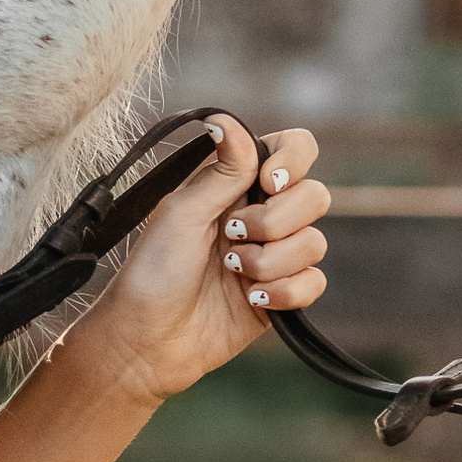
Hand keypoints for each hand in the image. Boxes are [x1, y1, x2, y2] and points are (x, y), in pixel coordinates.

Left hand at [74, 118, 329, 407]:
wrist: (146, 341)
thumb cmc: (153, 273)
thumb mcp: (182, 213)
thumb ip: (221, 171)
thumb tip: (226, 120)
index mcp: (237, 185)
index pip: (295, 148)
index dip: (293, 162)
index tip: (267, 182)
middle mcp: (261, 215)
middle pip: (315, 196)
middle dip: (276, 221)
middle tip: (230, 238)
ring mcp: (274, 256)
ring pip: (315, 243)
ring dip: (271, 261)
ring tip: (232, 273)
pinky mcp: (281, 295)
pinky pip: (314, 282)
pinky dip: (285, 292)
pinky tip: (251, 300)